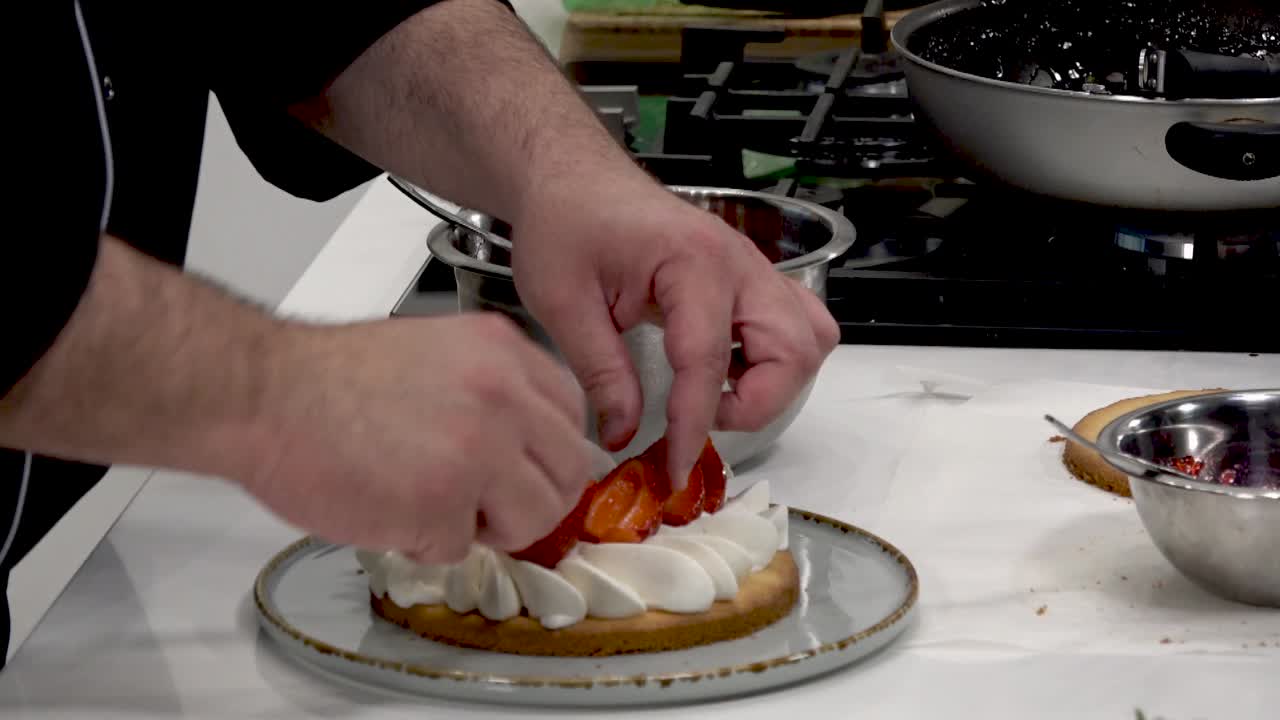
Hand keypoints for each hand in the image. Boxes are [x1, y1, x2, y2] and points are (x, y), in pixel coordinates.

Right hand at [238, 314, 591, 563]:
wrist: (264, 393)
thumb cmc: (331, 378)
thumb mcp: (439, 352)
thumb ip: (496, 390)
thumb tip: (534, 444)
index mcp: (504, 351)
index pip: (572, 413)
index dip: (547, 451)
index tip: (523, 466)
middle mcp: (503, 395)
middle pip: (569, 471)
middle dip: (530, 496)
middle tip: (484, 499)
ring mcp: (478, 450)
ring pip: (535, 516)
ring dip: (491, 526)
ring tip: (436, 505)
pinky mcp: (443, 503)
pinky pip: (464, 547)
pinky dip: (428, 542)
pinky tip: (393, 508)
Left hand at [511, 173, 839, 483]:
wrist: (573, 177)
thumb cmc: (565, 224)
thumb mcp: (563, 303)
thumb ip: (600, 371)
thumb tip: (623, 434)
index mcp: (692, 263)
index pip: (707, 362)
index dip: (694, 425)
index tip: (674, 467)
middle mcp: (738, 263)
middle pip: (793, 350)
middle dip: (754, 403)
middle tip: (697, 419)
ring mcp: (751, 267)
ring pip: (809, 336)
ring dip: (777, 381)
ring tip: (716, 395)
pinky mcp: (748, 276)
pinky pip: (796, 322)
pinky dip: (778, 358)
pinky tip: (729, 369)